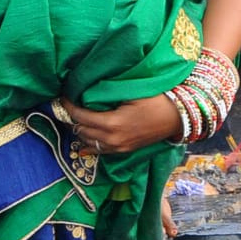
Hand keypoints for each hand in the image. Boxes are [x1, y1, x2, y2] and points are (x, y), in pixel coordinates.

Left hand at [60, 93, 181, 154]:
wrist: (177, 117)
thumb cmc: (156, 99)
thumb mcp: (131, 92)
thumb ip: (106, 92)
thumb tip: (85, 88)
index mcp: (113, 124)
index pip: (80, 116)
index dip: (68, 106)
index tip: (63, 95)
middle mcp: (112, 140)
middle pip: (80, 130)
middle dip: (71, 117)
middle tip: (67, 104)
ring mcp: (118, 148)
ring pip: (87, 141)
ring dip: (79, 128)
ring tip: (75, 115)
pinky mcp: (123, 151)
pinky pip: (98, 150)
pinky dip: (88, 142)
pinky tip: (82, 136)